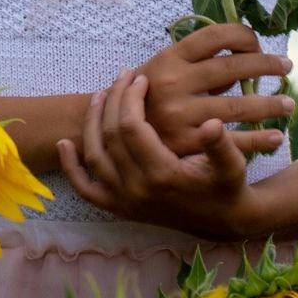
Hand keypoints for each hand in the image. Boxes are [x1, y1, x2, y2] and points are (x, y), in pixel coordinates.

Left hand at [55, 67, 262, 240]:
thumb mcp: (233, 164)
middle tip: (123, 76)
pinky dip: (71, 168)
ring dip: (92, 123)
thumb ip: (220, 145)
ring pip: (94, 156)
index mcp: (162, 175)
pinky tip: (65, 144)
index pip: (132, 127)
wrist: (223, 220)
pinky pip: (85, 189)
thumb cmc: (227, 184)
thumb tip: (212, 124)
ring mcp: (124, 201)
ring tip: (101, 94)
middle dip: (114, 101)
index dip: (132, 98)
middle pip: (110, 136)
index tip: (141, 78)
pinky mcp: (118, 208)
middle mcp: (137, 190)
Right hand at [136, 23, 294, 156]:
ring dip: (270, 104)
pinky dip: (259, 140)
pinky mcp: (187, 144)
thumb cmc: (146, 99)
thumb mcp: (162, 71)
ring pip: (238, 107)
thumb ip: (195, 63)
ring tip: (289, 104)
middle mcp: (174, 83)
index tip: (257, 44)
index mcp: (169, 58)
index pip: (215, 36)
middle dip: (267, 65)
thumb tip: (241, 54)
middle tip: (286, 66)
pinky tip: (277, 137)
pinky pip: (232, 142)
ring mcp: (181, 114)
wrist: (117, 137)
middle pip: (233, 68)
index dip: (243, 36)